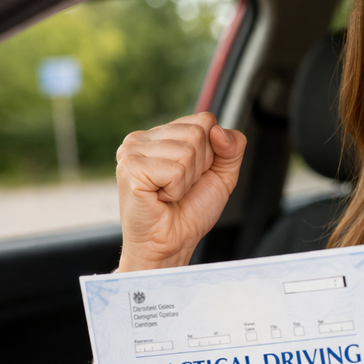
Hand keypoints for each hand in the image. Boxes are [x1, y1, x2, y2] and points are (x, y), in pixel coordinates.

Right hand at [115, 112, 246, 271]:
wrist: (172, 243)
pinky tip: (160, 198)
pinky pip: (175, 170)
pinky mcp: (130, 167)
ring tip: (169, 194)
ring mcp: (132, 150)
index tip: (193, 175)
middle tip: (180, 188)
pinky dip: (176, 190)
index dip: (211, 153)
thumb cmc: (190, 212)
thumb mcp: (222, 175)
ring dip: (187, 181)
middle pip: (197, 133)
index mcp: (162, 134)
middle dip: (200, 167)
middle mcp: (143, 137)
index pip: (205, 120)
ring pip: (188, 151)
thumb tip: (218, 131)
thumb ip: (232, 147)